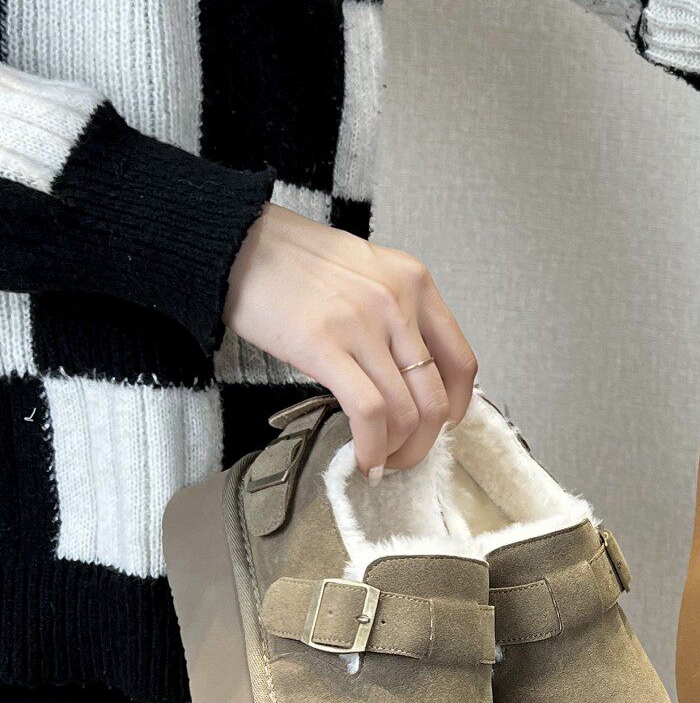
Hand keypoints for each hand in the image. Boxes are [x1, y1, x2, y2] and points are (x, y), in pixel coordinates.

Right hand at [224, 204, 476, 478]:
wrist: (236, 240)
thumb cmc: (295, 260)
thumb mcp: (367, 272)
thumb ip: (396, 316)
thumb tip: (410, 378)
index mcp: (415, 283)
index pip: (461, 362)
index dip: (457, 407)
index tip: (441, 427)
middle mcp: (398, 302)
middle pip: (436, 397)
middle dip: (425, 442)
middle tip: (405, 458)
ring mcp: (363, 324)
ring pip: (406, 412)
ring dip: (397, 452)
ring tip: (380, 462)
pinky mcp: (323, 345)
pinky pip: (368, 411)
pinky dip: (372, 446)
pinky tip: (362, 459)